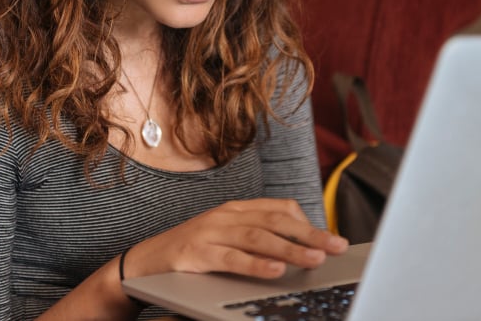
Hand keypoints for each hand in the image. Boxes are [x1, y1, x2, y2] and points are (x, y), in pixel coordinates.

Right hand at [124, 198, 348, 279]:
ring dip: (290, 248)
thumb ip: (256, 241)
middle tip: (337, 246)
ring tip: (315, 259)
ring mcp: (209, 232)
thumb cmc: (190, 255)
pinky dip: (256, 264)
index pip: (279, 208)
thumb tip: (296, 252)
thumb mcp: (226, 240)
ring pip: (258, 238)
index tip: (332, 238)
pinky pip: (232, 258)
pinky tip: (276, 271)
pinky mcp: (196, 253)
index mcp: (235, 209)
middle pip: (275, 221)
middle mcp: (225, 215)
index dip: (308, 222)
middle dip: (310, 234)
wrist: (143, 263)